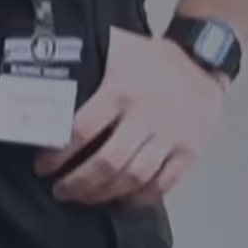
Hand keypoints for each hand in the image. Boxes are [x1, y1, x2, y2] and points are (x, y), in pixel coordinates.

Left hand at [37, 28, 225, 206]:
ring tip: (84, 198)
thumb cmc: (153, 58)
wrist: (204, 58)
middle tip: (60, 190)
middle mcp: (146, 115)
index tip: (43, 166)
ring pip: (133, 178)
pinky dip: (140, 198)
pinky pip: (164, 184)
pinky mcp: (189, 150)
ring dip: (104, 195)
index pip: (83, 130)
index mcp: (121, 90)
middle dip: (78, 183)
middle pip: (107, 162)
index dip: (59, 154)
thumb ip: (86, 58)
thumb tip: (47, 63)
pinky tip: (122, 200)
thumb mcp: (117, 47)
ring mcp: (170, 135)